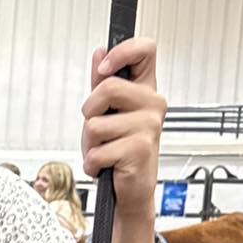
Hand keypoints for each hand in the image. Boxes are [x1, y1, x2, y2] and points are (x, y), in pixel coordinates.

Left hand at [82, 37, 164, 242]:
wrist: (129, 192)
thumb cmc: (119, 153)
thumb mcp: (107, 114)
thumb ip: (102, 83)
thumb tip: (98, 52)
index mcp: (145, 90)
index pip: (145, 50)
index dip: (122, 51)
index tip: (103, 67)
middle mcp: (152, 104)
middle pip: (107, 87)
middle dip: (89, 112)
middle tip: (98, 131)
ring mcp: (149, 126)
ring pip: (95, 123)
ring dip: (90, 144)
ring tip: (104, 152)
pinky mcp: (140, 149)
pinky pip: (98, 150)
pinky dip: (93, 163)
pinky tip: (107, 167)